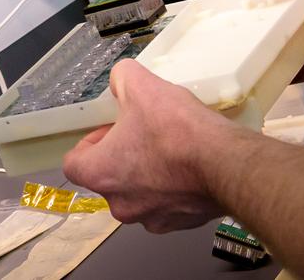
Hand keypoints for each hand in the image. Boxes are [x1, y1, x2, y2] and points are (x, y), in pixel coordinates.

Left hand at [62, 60, 235, 232]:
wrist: (228, 164)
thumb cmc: (176, 129)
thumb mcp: (141, 86)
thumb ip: (122, 79)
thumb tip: (121, 79)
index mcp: (100, 175)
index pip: (74, 163)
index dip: (89, 143)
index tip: (111, 130)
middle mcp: (121, 204)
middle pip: (109, 178)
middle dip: (122, 156)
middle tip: (144, 134)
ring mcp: (153, 219)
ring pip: (139, 193)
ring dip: (148, 174)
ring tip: (170, 149)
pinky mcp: (182, 223)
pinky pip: (168, 204)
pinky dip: (174, 188)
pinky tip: (190, 167)